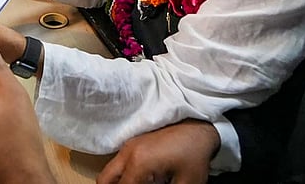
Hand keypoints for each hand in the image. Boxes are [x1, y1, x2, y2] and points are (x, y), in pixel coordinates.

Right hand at [96, 120, 218, 183]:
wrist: (200, 127)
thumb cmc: (194, 153)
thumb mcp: (186, 183)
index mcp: (138, 163)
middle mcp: (128, 152)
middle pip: (104, 180)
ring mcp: (129, 145)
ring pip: (110, 170)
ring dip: (118, 181)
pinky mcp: (134, 143)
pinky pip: (119, 162)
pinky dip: (123, 174)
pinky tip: (142, 179)